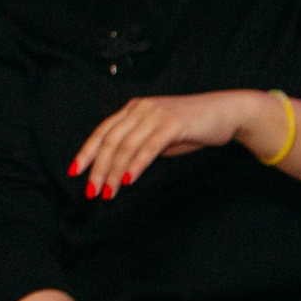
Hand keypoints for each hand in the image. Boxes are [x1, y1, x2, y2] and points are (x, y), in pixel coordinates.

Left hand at [70, 89, 274, 195]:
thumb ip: (140, 146)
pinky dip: (136, 164)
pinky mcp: (173, 124)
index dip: (87, 152)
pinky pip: (149, 146)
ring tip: (107, 192)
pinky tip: (128, 179)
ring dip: (114, 172)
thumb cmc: (192, 127)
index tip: (74, 172)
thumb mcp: (159, 135)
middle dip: (98, 168)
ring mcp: (156, 114)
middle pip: (110, 140)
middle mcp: (140, 108)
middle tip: (91, 191)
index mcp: (133, 109)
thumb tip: (119, 169)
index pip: (102, 131)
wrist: (226, 112)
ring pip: (127, 145)